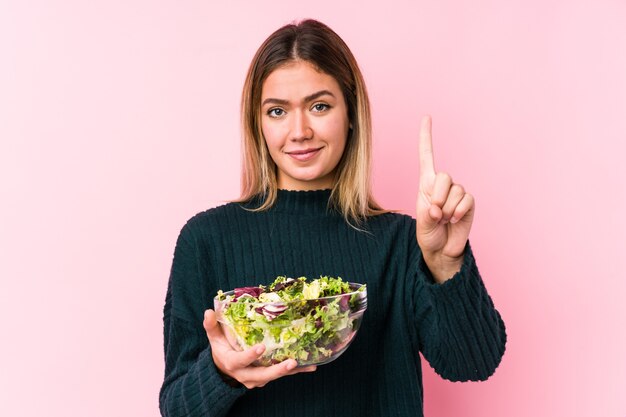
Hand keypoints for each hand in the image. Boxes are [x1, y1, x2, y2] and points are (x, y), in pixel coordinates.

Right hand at [203, 309, 316, 388]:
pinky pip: (281, 375)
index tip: (261, 347)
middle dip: (277, 370)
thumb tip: (209, 311)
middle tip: (291, 362)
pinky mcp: (265, 378)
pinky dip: (295, 371)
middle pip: (262, 375)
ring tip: (304, 365)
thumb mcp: (213, 337)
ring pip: (274, 376)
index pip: (241, 361)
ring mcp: (256, 379)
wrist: (223, 368)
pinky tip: (309, 366)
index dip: (250, 356)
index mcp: (232, 363)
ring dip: (290, 371)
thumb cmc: (220, 348)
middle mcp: (245, 375)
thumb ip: (211, 325)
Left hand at [416, 115, 474, 282]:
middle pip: (444, 176)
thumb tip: (440, 208)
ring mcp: (457, 194)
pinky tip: (453, 221)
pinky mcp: (469, 204)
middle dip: (438, 196)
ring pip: (456, 191)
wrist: (441, 250)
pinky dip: (459, 212)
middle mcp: (443, 186)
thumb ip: (428, 213)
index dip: (426, 137)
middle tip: (435, 213)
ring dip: (448, 209)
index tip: (427, 117)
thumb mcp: (421, 223)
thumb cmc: (428, 234)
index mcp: (426, 184)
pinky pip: (467, 200)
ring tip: (443, 220)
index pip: (427, 156)